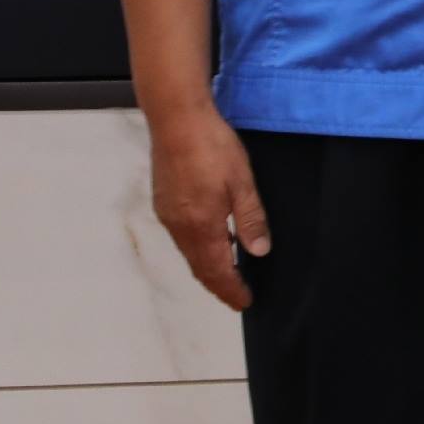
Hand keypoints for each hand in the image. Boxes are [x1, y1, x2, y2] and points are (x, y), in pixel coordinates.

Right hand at [148, 107, 268, 311]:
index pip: (216, 270)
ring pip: (189, 252)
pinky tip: (212, 240)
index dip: (231, 289)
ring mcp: (168, 214)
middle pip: (199, 266)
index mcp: (201, 226)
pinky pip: (182, 236)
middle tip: (236, 296)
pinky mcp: (164, 201)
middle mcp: (179, 226)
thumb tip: (259, 251)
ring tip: (228, 273)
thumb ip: (251, 219)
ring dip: (207, 267)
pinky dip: (198, 248)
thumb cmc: (213, 148)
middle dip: (218, 285)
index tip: (244, 302)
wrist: (177, 121)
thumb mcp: (242, 183)